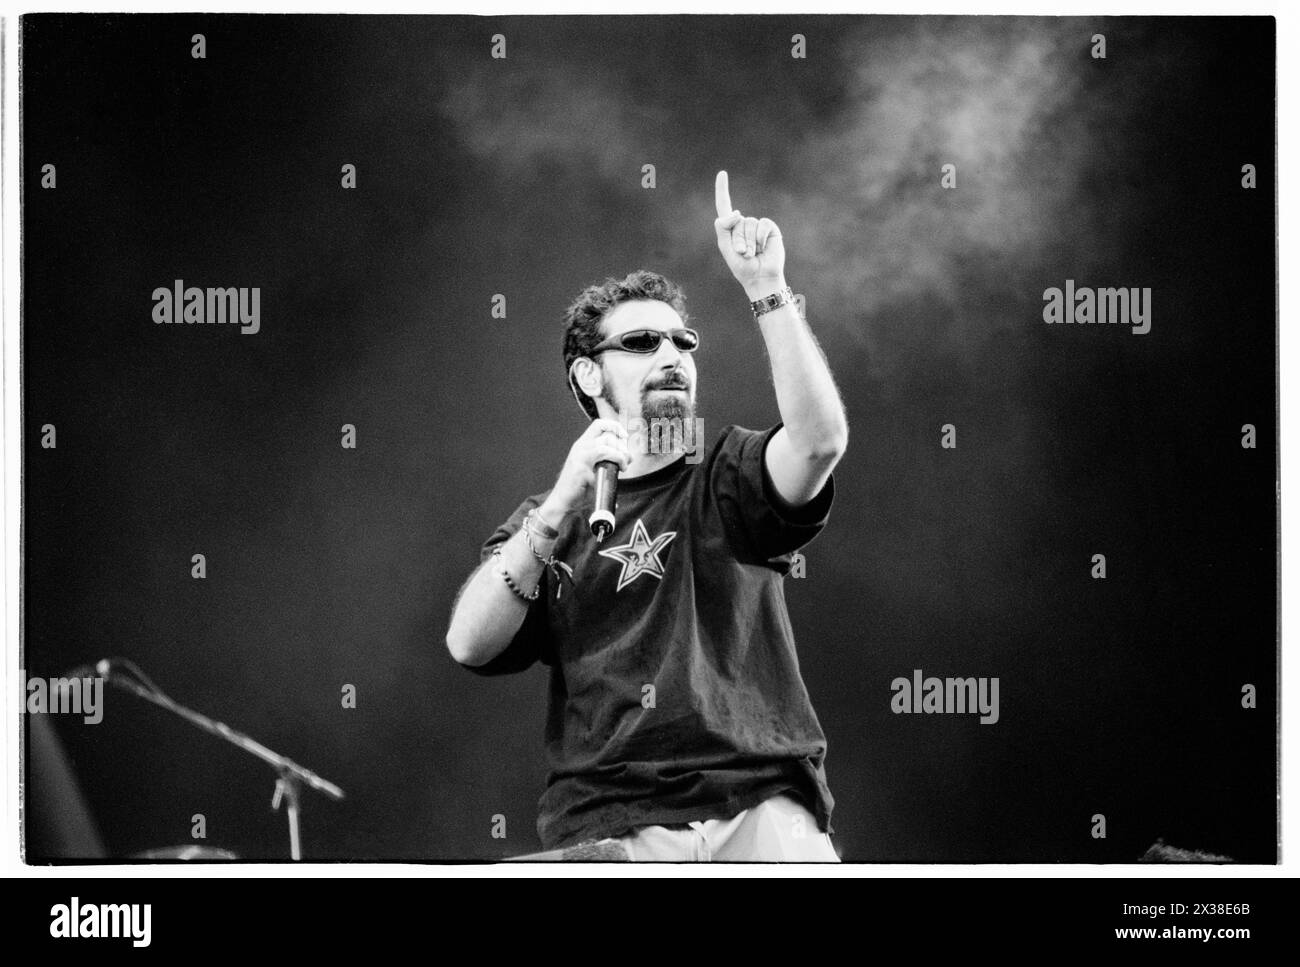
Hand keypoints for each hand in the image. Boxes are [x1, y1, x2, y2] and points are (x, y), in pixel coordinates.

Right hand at [541, 419, 630, 521]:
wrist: (562, 501)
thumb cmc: (579, 489)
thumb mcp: (595, 470)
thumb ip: (608, 461)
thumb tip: (628, 458)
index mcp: (583, 445)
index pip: (599, 425)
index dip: (614, 427)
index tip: (624, 437)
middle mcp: (580, 446)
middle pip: (606, 433)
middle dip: (622, 445)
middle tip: (627, 458)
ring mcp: (579, 455)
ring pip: (606, 443)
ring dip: (620, 453)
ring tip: (624, 465)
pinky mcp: (580, 466)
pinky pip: (603, 454)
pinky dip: (616, 459)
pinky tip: (619, 469)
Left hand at [713, 170, 785, 294]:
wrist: (760, 277)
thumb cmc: (742, 266)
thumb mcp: (726, 247)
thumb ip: (723, 227)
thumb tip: (738, 212)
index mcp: (731, 228)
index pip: (725, 205)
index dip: (722, 189)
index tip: (722, 173)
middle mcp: (744, 223)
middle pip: (735, 221)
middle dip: (738, 240)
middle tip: (743, 254)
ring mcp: (757, 225)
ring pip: (748, 224)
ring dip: (749, 242)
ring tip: (753, 254)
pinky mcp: (769, 228)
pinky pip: (762, 225)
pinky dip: (760, 238)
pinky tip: (763, 247)